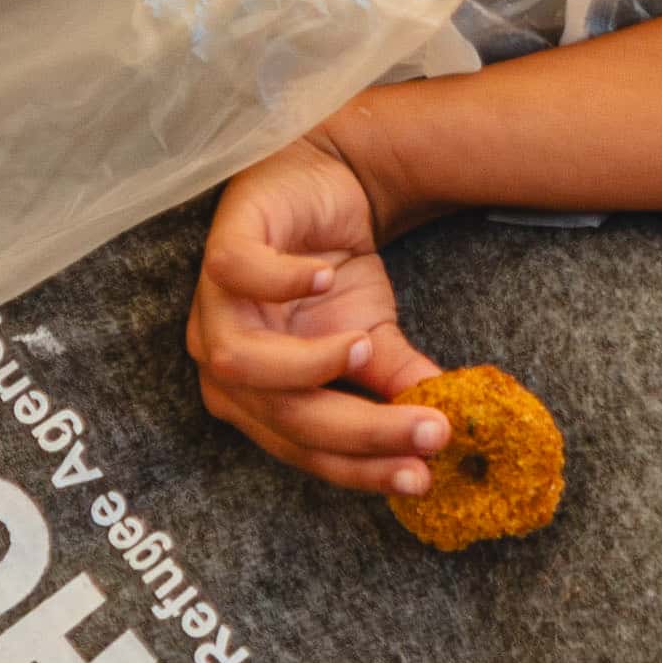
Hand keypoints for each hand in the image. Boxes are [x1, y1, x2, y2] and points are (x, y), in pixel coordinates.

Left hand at [190, 129, 445, 494]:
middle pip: (283, 416)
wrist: (325, 186)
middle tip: (429, 431)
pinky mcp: (221, 250)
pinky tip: (326, 277)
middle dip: (359, 429)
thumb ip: (395, 385)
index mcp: (258, 400)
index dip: (362, 468)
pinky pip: (238, 274)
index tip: (423, 476)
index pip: (305, 449)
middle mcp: (226, 366)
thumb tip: (446, 436)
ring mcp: (215, 308)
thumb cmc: (336, 273)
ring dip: (308, 364)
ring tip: (367, 346)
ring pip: (240, 362)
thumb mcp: (375, 336)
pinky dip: (281, 282)